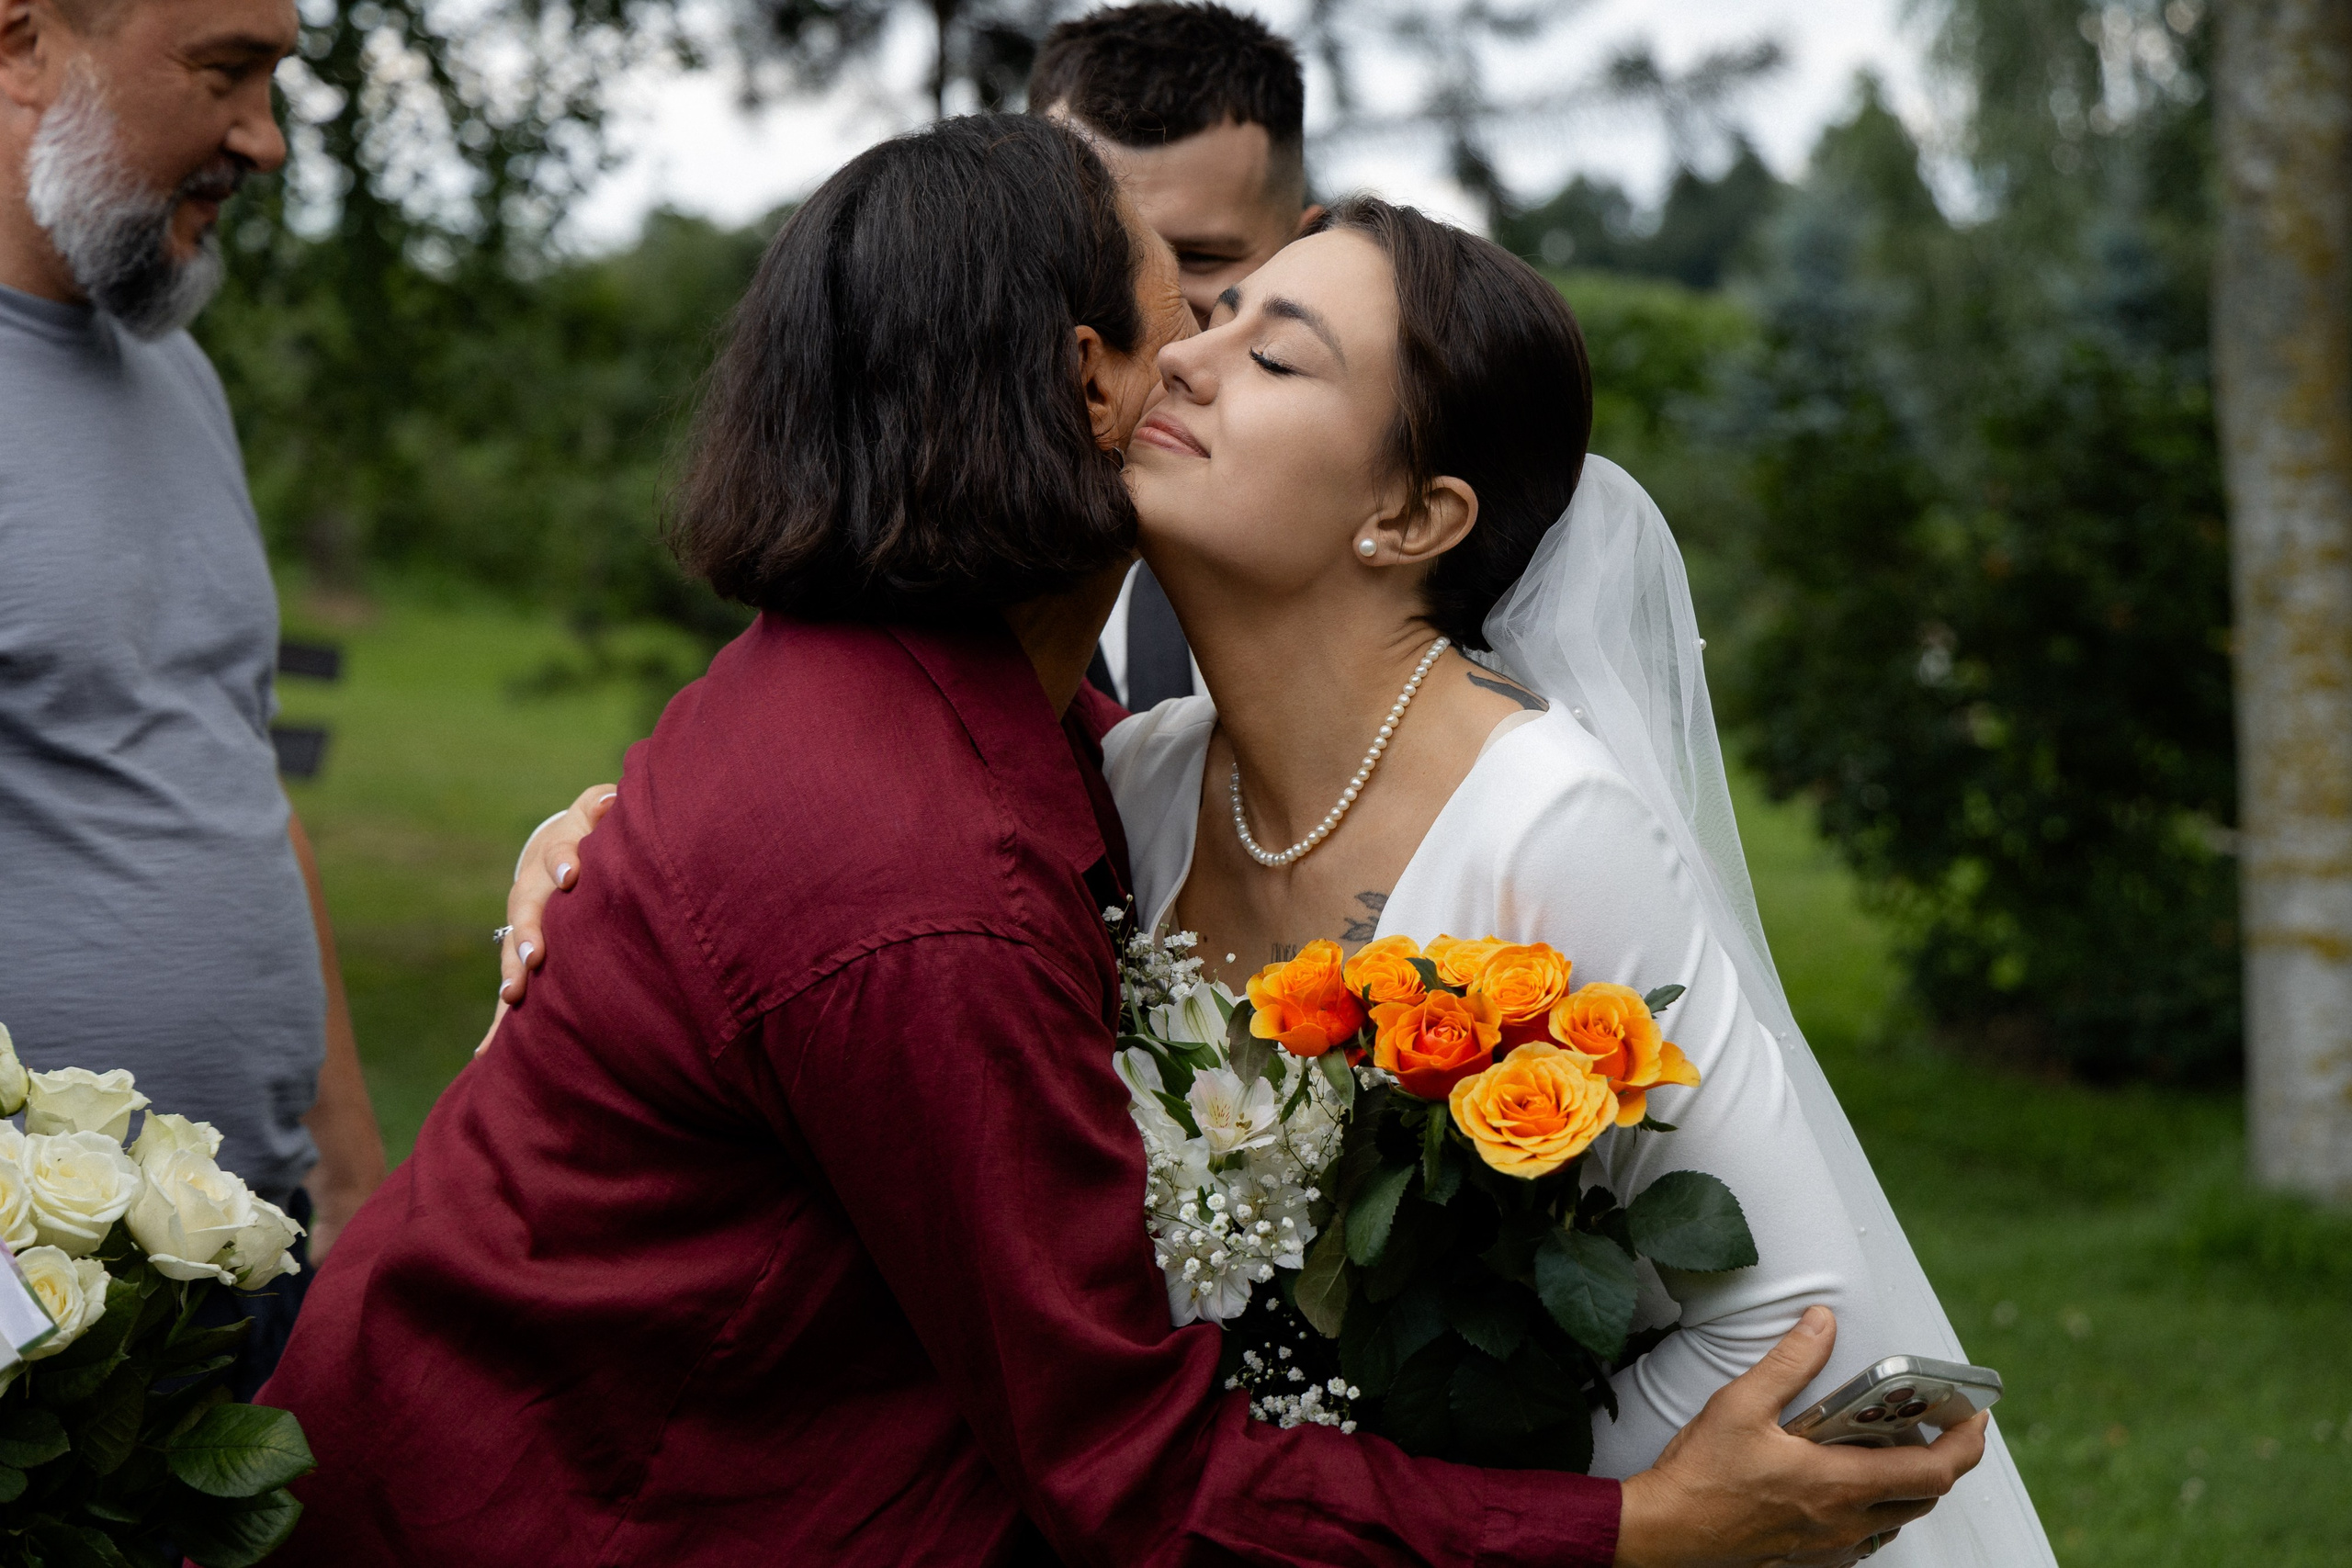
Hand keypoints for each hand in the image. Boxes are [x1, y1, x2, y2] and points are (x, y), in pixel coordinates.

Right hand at [480, 783, 616, 1054]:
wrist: (560, 859)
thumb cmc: (594, 836)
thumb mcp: (597, 815)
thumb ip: (602, 807)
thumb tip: (613, 800)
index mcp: (558, 856)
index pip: (560, 852)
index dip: (564, 859)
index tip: (571, 875)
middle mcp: (533, 892)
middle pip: (526, 909)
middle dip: (529, 933)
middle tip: (534, 956)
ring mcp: (524, 926)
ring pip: (512, 949)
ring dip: (512, 973)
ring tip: (513, 997)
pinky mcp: (523, 959)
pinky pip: (509, 990)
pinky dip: (498, 1026)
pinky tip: (485, 1055)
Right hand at [1614, 1307, 1987, 1567]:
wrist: (1665, 1533)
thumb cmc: (1700, 1478)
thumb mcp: (1741, 1404)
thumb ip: (1789, 1363)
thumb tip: (1821, 1325)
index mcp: (1839, 1484)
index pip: (1932, 1470)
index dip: (1966, 1444)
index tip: (1977, 1418)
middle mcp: (1845, 1521)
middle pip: (1924, 1497)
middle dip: (1942, 1461)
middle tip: (1936, 1425)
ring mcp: (1830, 1545)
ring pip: (1896, 1521)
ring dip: (1907, 1487)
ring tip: (1888, 1449)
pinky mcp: (1810, 1558)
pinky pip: (1864, 1540)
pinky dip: (1874, 1512)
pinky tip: (1846, 1488)